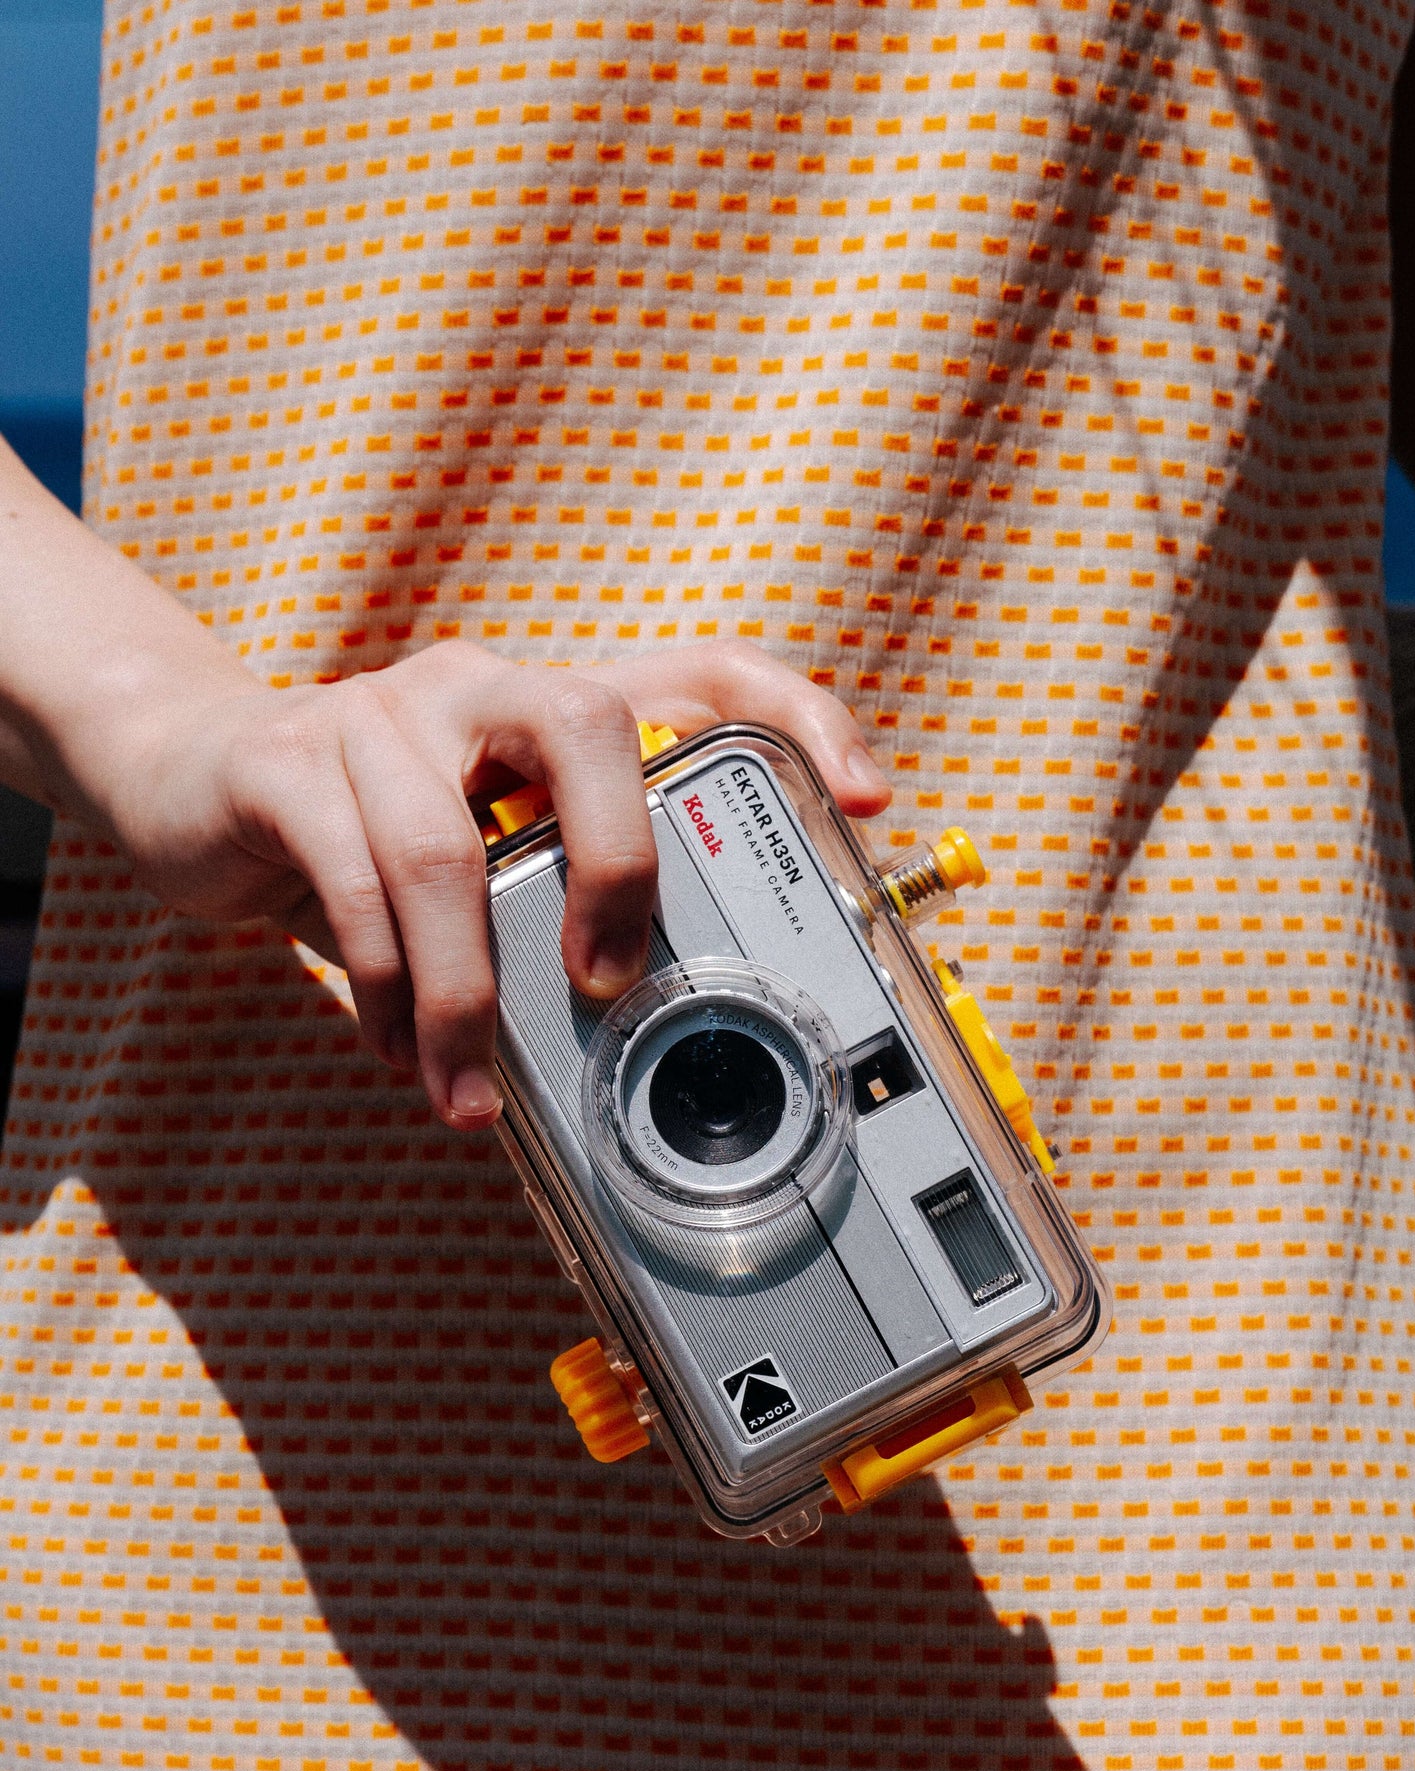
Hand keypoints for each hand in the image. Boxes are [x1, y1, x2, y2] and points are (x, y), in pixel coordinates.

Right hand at [107, 639, 889, 1131]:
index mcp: (554, 709)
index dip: (797, 718)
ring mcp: (382, 714)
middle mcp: (482, 688)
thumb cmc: (369, 838)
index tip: (865, 803)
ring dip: (469, 998)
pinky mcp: (285, 761)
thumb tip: (636, 1037)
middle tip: (608, 985)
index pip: (703, 672)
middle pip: (587, 722)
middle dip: (619, 865)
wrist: (187, 783)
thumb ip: (555, 911)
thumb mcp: (484, 862)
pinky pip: (353, 881)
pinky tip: (398, 1049)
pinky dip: (386, 987)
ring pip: (450, 848)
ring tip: (467, 1093)